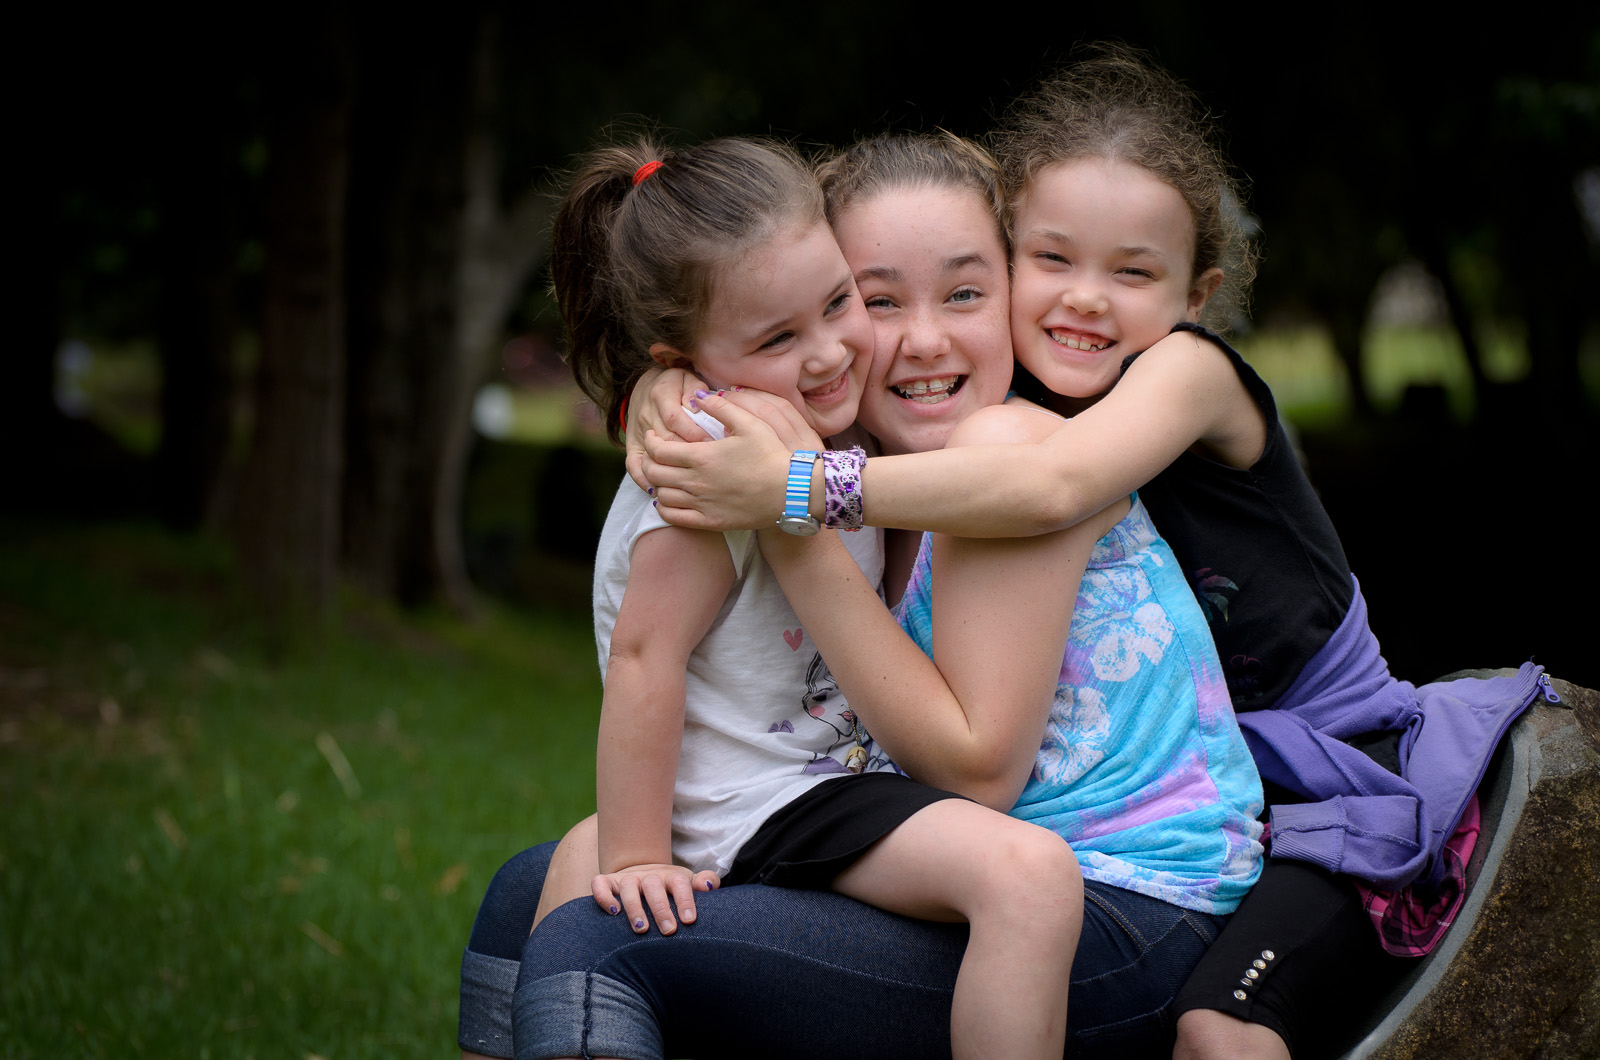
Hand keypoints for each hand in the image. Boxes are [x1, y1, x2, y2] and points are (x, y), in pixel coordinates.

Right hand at [592, 863, 719, 934]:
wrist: (643, 875)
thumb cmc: (670, 889)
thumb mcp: (688, 885)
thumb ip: (704, 883)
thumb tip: (709, 885)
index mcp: (671, 877)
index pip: (679, 884)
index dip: (684, 900)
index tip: (689, 920)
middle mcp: (649, 877)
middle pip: (653, 886)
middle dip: (661, 909)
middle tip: (669, 931)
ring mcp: (628, 879)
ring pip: (628, 887)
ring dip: (634, 907)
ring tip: (641, 929)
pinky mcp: (609, 882)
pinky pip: (600, 884)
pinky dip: (603, 896)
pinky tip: (612, 912)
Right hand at [624, 368, 709, 490]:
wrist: (647, 389)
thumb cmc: (677, 386)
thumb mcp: (688, 378)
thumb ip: (695, 388)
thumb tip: (696, 404)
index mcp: (661, 394)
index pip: (675, 418)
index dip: (694, 434)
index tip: (714, 446)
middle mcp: (646, 414)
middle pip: (665, 440)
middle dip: (687, 456)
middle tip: (708, 469)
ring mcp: (638, 433)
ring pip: (652, 456)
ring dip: (669, 471)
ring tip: (688, 485)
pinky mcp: (632, 447)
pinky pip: (633, 466)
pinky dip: (643, 480)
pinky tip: (658, 491)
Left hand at [644, 390, 822, 530]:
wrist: (790, 491)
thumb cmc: (772, 455)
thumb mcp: (750, 422)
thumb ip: (721, 407)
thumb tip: (699, 396)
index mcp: (701, 456)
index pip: (658, 449)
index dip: (650, 441)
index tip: (652, 436)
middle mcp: (696, 482)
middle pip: (654, 472)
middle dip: (647, 461)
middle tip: (652, 455)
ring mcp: (701, 504)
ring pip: (660, 495)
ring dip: (656, 483)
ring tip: (662, 475)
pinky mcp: (710, 522)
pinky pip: (673, 518)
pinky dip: (664, 508)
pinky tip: (668, 500)